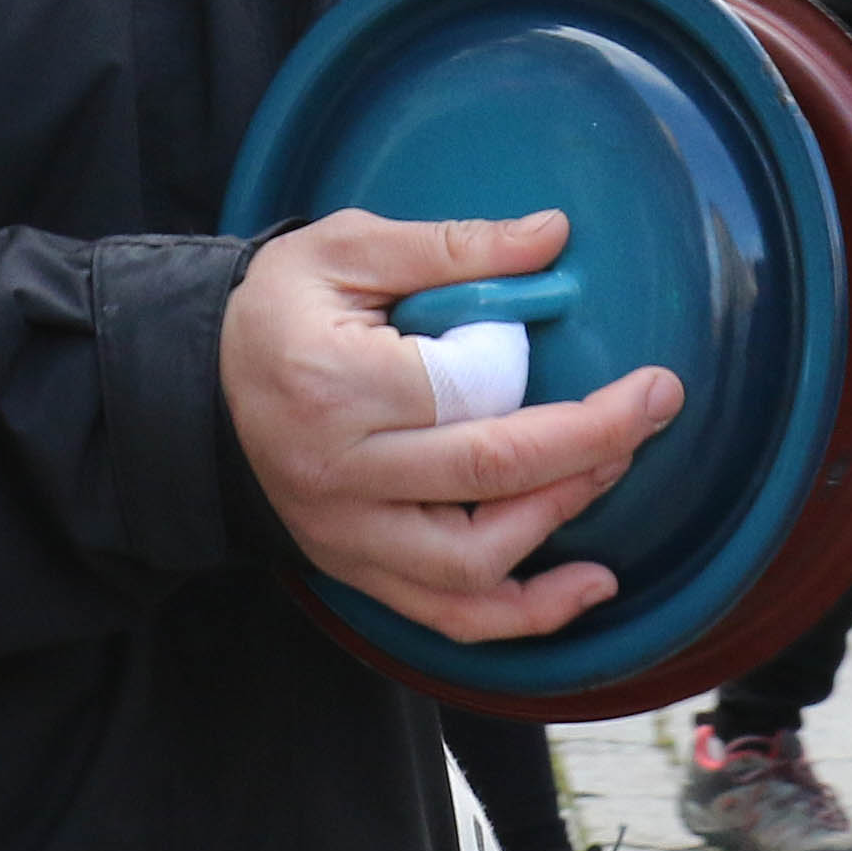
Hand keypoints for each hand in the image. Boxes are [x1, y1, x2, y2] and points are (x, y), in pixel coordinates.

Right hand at [222, 208, 682, 643]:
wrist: (197, 388)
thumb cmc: (276, 310)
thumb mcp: (345, 248)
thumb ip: (449, 245)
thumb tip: (552, 234)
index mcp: (334, 383)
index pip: (472, 398)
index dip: (571, 398)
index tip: (649, 380)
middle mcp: (339, 473)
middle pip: (487, 481)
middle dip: (591, 450)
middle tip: (654, 410)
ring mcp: (345, 535)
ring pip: (470, 567)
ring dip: (558, 522)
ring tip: (613, 468)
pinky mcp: (354, 570)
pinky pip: (446, 616)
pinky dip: (523, 615)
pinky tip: (588, 586)